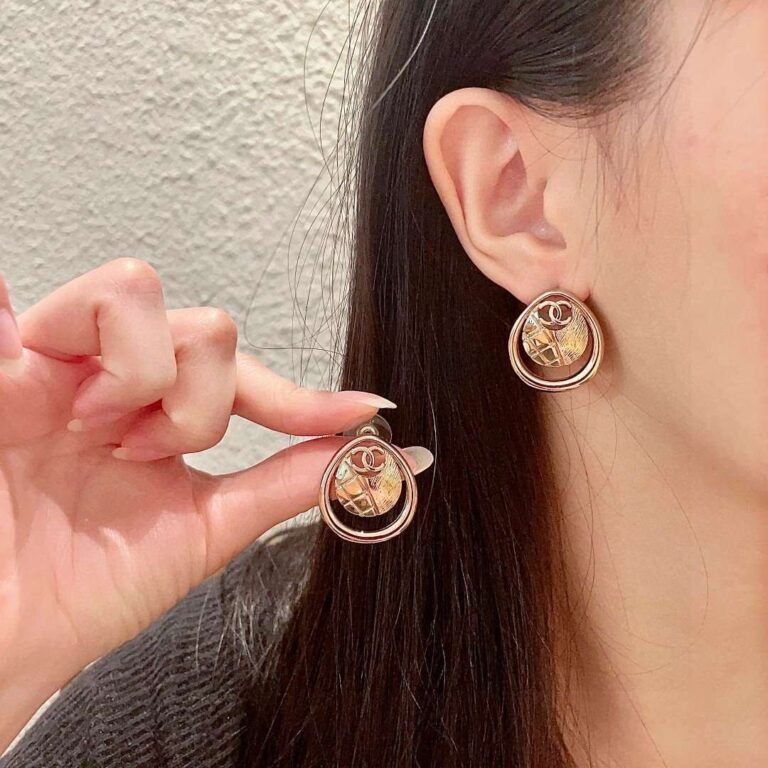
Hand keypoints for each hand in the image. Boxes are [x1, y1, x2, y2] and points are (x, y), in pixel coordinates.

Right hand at [0, 258, 431, 744]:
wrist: (11, 640)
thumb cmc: (89, 588)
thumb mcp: (207, 528)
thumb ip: (287, 482)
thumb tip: (375, 458)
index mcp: (152, 410)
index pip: (238, 370)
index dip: (298, 393)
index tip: (358, 411)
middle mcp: (108, 377)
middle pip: (204, 328)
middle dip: (198, 405)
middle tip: (147, 454)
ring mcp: (52, 363)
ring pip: (135, 296)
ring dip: (139, 376)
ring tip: (99, 433)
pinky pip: (12, 304)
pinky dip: (28, 311)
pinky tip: (37, 359)